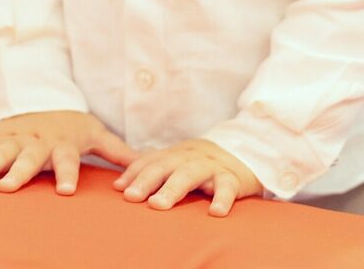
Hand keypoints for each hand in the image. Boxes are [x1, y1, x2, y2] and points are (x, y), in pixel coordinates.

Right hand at [0, 110, 138, 193]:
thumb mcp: (96, 133)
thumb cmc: (72, 125)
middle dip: (18, 172)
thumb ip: (117, 150)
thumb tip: (145, 164)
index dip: (68, 173)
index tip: (65, 191)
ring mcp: (15, 138)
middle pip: (28, 157)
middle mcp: (37, 141)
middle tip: (6, 187)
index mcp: (63, 143)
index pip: (68, 159)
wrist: (45, 99)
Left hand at [112, 138, 262, 216]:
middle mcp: (190, 157)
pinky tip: (215, 212)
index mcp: (175, 154)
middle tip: (131, 196)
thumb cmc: (203, 163)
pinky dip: (222, 198)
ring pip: (190, 173)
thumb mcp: (178, 161)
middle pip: (165, 165)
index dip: (134, 172)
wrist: (246, 151)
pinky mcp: (232, 177)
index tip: (117, 188)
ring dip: (173, 188)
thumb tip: (118, 185)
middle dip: (146, 180)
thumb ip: (153, 169)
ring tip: (158, 205)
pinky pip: (227, 187)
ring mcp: (211, 166)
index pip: (151, 160)